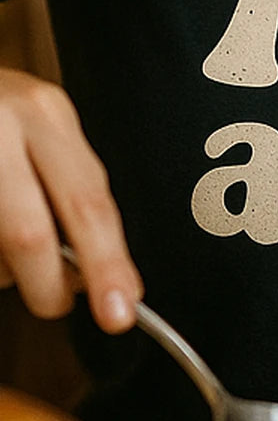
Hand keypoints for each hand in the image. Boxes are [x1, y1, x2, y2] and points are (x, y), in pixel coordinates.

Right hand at [0, 68, 140, 331]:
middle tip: (57, 304)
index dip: (107, 264)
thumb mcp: (39, 127)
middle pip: (31, 234)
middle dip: (49, 288)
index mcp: (45, 112)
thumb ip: (67, 186)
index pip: (89, 201)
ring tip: (5, 251)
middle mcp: (3, 126)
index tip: (122, 308)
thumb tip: (93, 272)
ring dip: (4, 272)